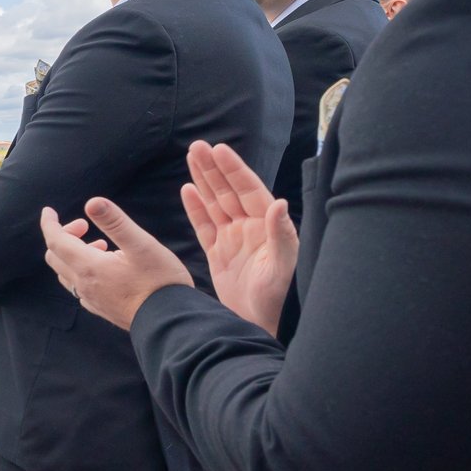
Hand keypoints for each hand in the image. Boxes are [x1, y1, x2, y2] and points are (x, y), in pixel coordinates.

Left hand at [38, 199, 192, 331]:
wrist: (170, 323)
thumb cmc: (160, 282)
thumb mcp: (142, 245)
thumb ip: (116, 222)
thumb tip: (92, 202)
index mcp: (89, 267)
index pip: (56, 242)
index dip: (49, 224)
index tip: (48, 211)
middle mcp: (84, 285)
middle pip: (56, 257)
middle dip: (64, 236)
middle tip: (86, 226)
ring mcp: (91, 300)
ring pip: (66, 273)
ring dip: (74, 254)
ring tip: (102, 245)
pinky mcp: (101, 309)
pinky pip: (79, 287)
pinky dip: (82, 270)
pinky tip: (107, 267)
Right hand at [180, 140, 298, 336]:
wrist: (263, 324)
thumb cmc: (280, 298)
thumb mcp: (283, 266)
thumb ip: (280, 234)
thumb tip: (279, 203)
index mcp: (265, 226)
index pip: (247, 190)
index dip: (233, 169)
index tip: (219, 150)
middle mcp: (249, 228)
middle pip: (228, 191)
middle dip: (213, 168)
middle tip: (198, 146)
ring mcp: (233, 240)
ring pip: (215, 203)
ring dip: (204, 181)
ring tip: (191, 158)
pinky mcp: (219, 254)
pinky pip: (204, 226)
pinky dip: (196, 208)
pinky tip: (187, 190)